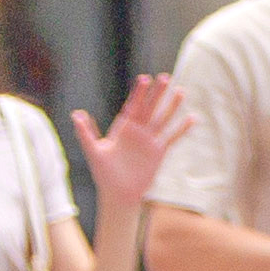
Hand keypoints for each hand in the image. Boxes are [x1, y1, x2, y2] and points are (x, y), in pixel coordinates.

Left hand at [73, 73, 192, 211]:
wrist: (119, 193)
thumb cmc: (103, 174)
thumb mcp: (93, 151)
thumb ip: (86, 133)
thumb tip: (76, 114)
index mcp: (123, 128)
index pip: (133, 106)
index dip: (139, 93)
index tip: (144, 79)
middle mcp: (138, 131)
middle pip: (150, 108)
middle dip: (157, 93)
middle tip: (165, 77)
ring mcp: (150, 140)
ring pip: (163, 119)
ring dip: (172, 106)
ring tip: (181, 91)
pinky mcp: (159, 151)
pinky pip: (172, 137)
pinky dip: (182, 128)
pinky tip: (192, 118)